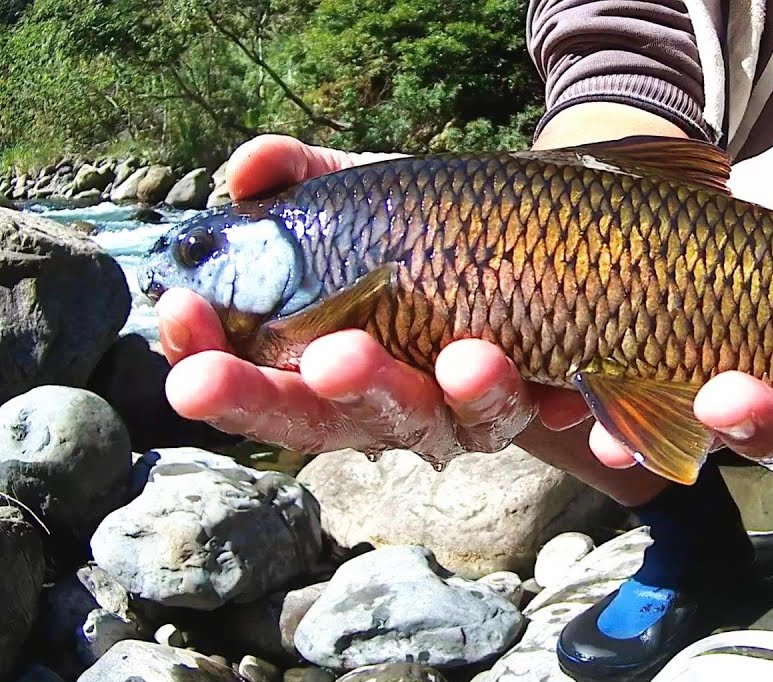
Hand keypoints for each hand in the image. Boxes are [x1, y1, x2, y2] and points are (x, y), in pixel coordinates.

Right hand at [159, 134, 588, 460]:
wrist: (517, 232)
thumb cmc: (412, 228)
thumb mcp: (355, 193)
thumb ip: (297, 177)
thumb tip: (248, 169)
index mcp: (317, 366)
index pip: (256, 390)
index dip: (223, 379)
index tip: (192, 347)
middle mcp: (384, 403)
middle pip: (347, 421)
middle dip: (333, 394)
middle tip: (330, 358)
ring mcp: (460, 411)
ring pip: (455, 421)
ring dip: (463, 394)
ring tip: (468, 355)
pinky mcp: (537, 400)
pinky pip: (558, 415)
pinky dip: (574, 409)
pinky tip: (579, 399)